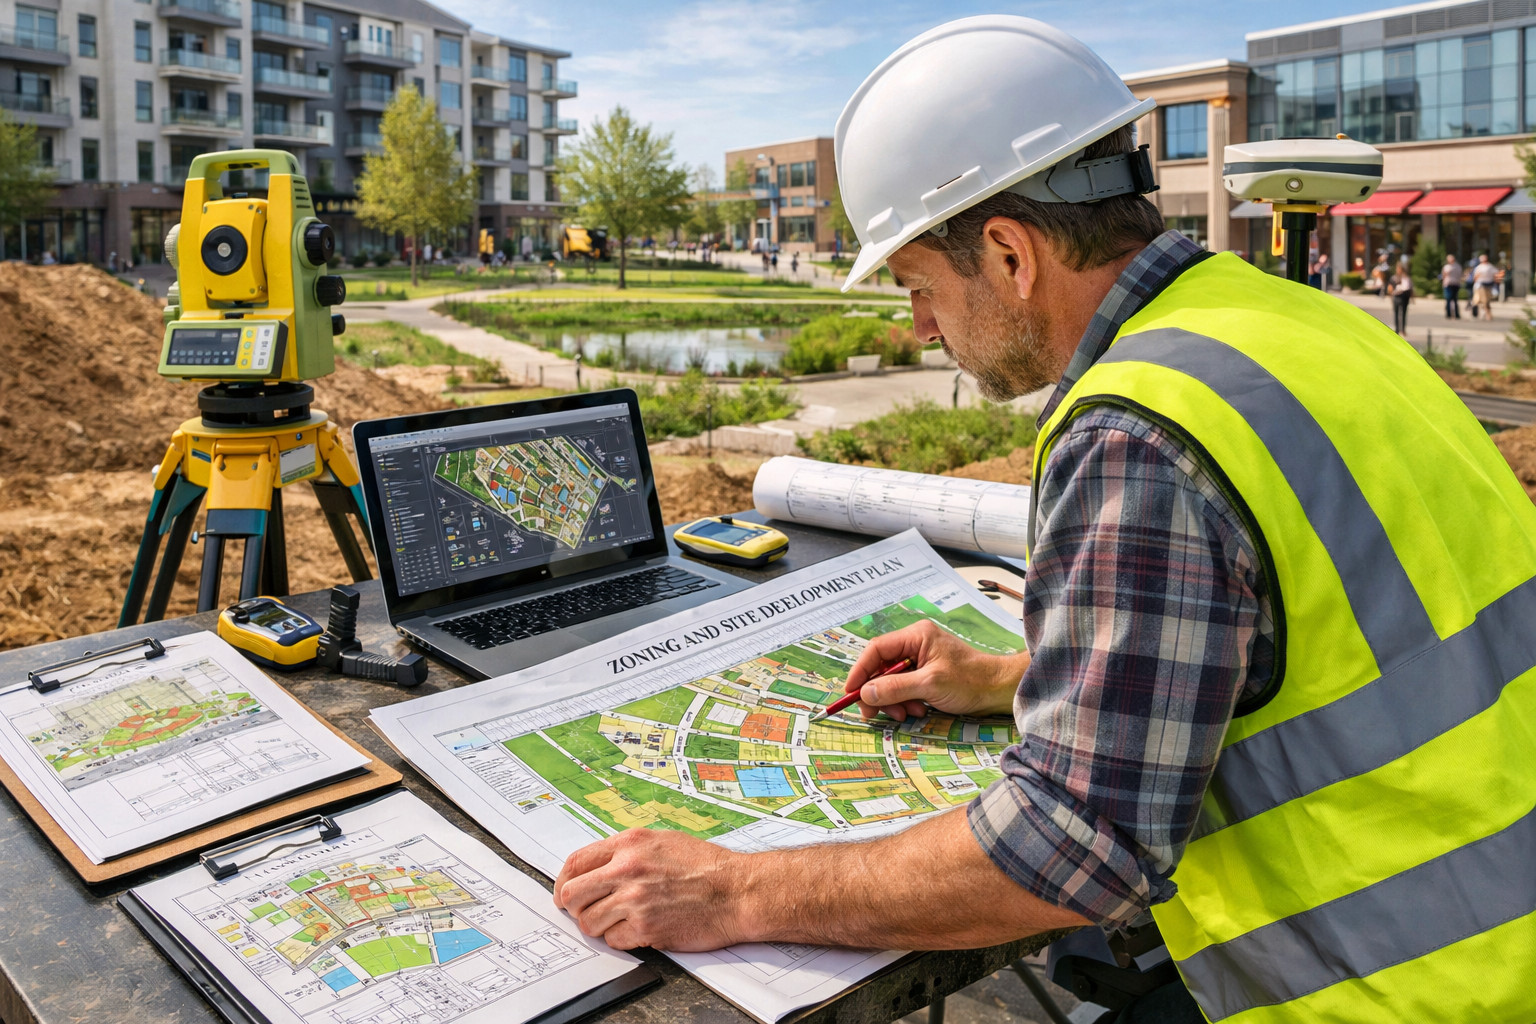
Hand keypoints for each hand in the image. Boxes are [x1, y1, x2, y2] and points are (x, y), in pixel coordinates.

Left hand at [553, 829, 749, 951]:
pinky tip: (638, 930)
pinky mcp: (646, 928)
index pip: (575, 862)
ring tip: (618, 921)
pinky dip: (621, 939)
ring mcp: (635, 900)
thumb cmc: (707, 867)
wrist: (736, 891)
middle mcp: (628, 869)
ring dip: (599, 925)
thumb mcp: (664, 841)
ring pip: (589, 922)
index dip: (563, 881)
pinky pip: (613, 940)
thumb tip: (598, 866)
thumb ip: (628, 851)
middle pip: (572, 894)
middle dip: (574, 907)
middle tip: (585, 911)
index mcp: (630, 844)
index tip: (565, 891)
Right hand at [844, 620, 1028, 721]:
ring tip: (909, 713)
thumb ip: (895, 687)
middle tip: (876, 713)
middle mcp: (915, 644)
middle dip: (879, 692)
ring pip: (891, 682)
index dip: (860, 671)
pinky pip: (904, 689)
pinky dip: (906, 702)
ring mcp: (921, 660)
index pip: (876, 650)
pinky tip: (919, 710)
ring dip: (895, 701)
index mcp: (915, 636)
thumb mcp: (929, 684)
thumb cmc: (970, 681)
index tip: (850, 693)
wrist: (999, 690)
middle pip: (881, 668)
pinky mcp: (926, 675)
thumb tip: (865, 693)